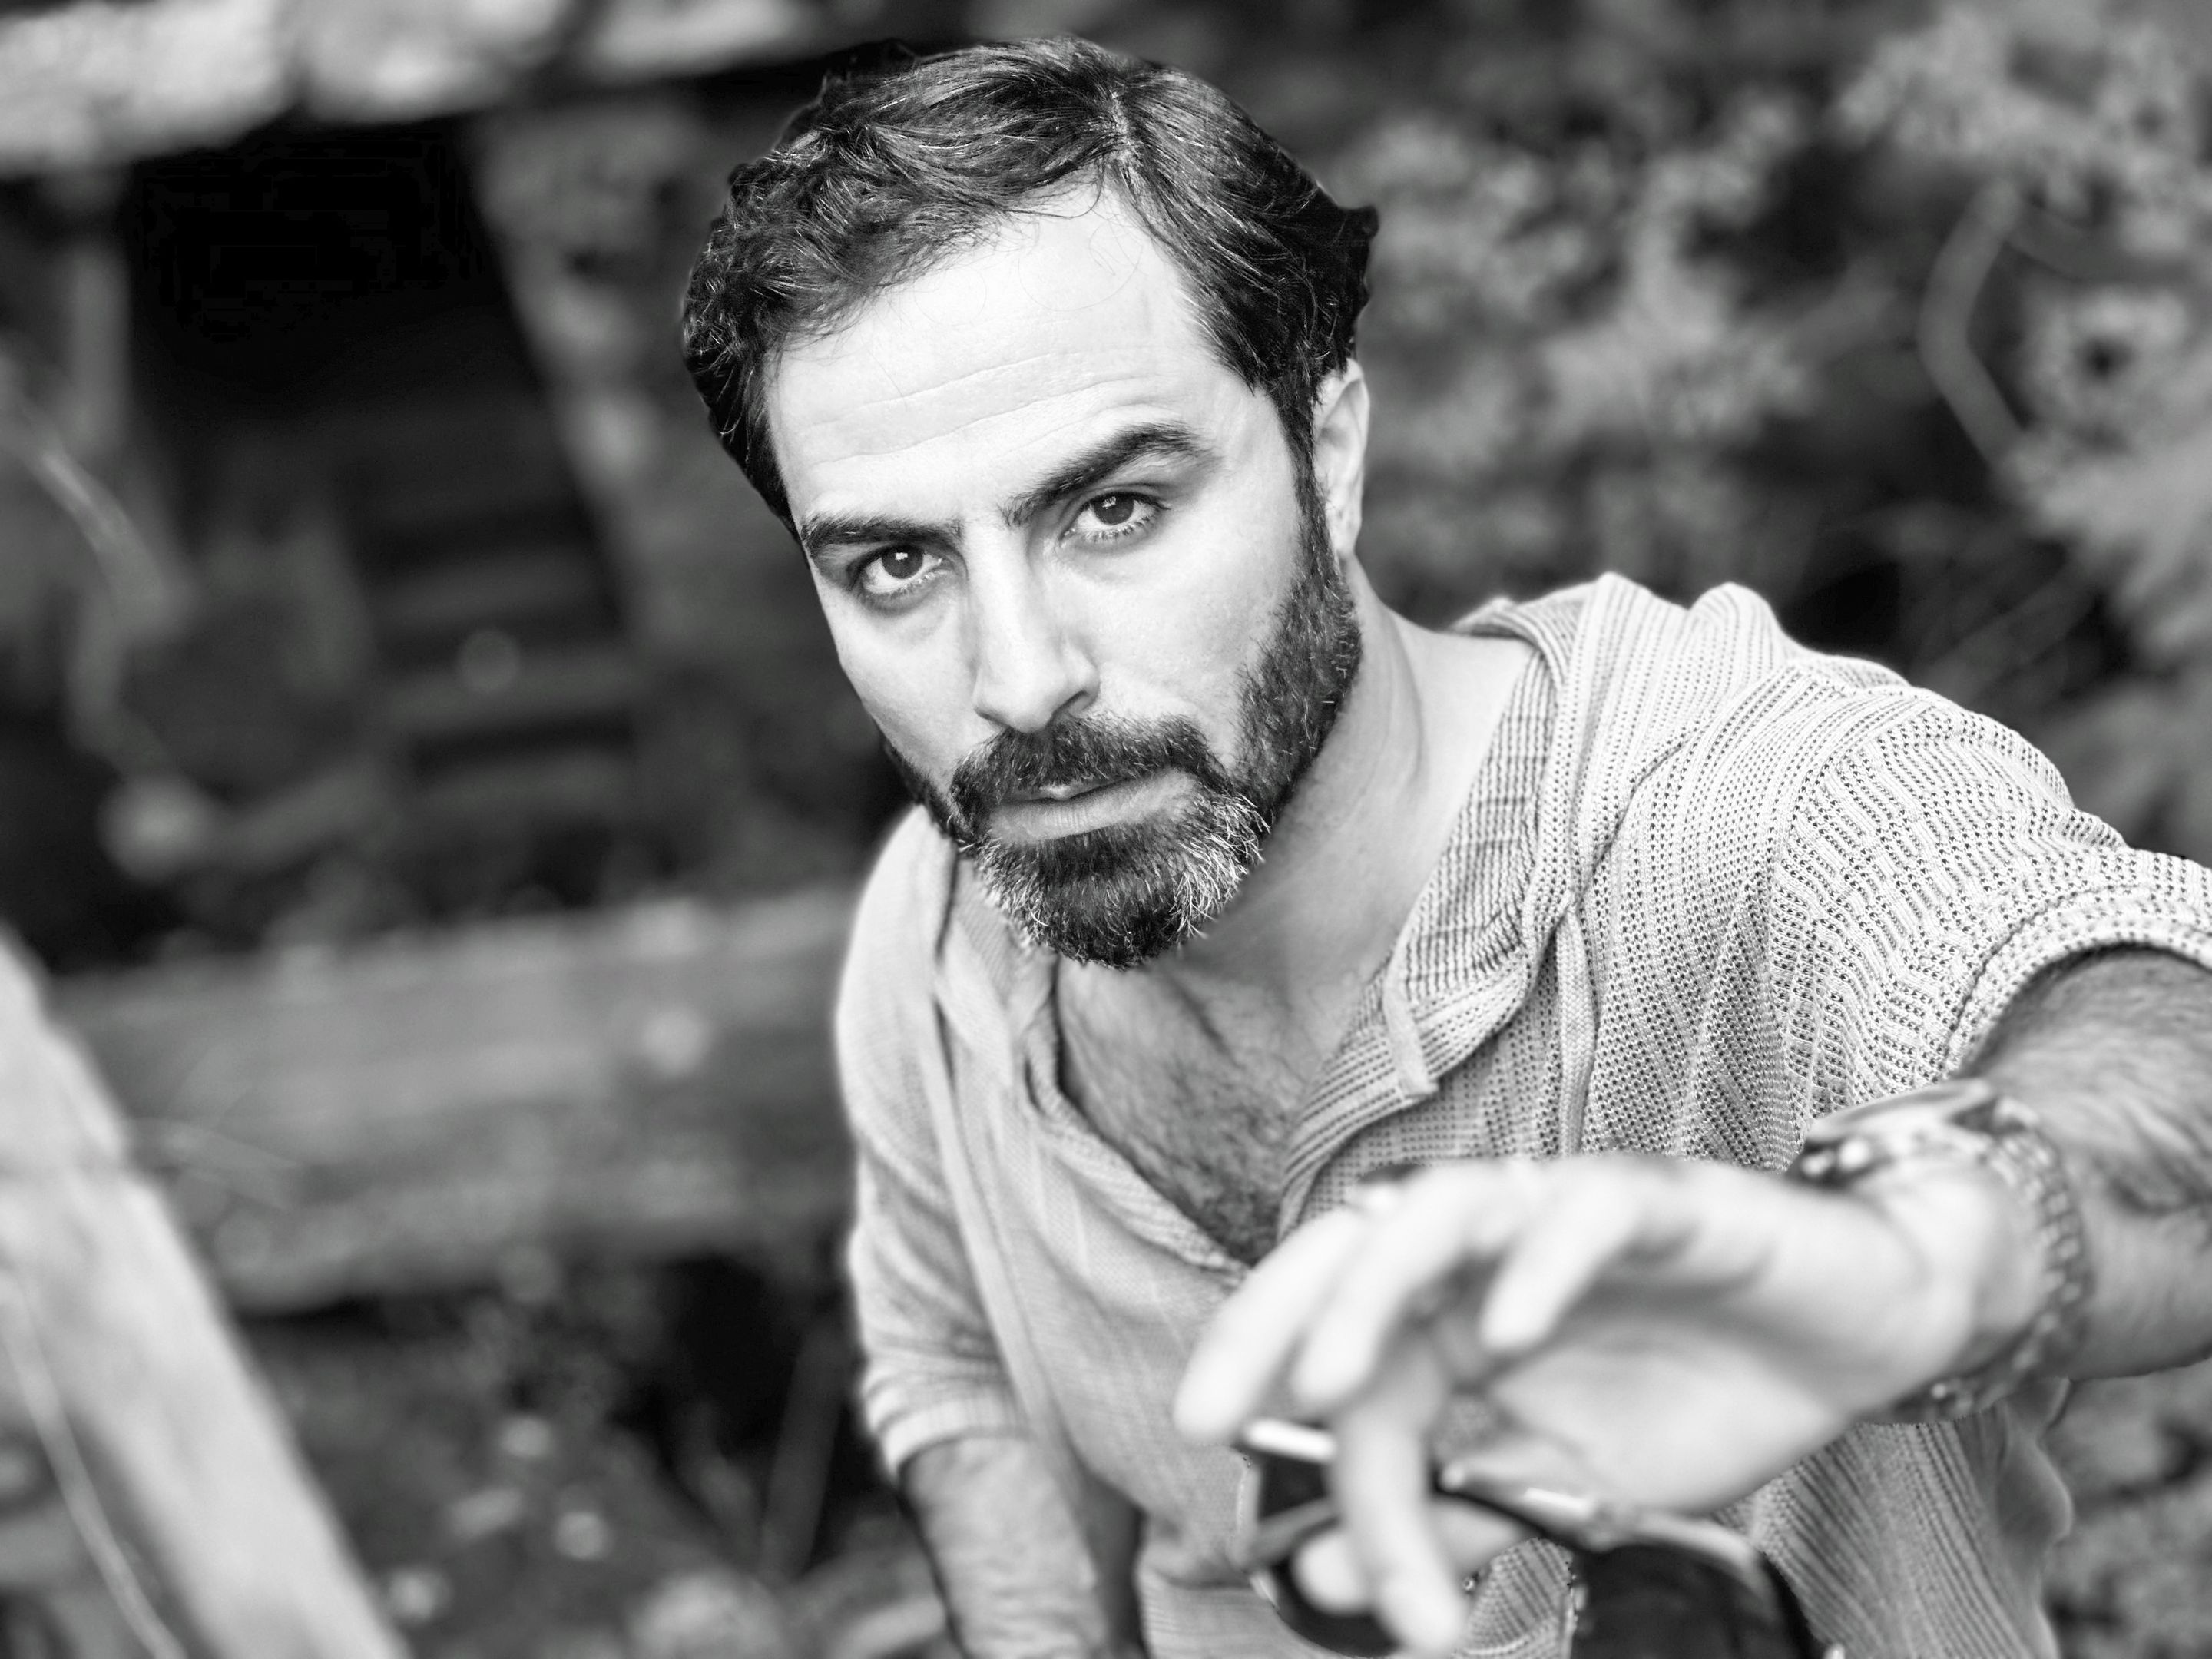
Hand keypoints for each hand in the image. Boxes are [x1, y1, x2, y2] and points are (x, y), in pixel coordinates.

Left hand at [1173, 1154, 2023, 1655]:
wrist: (1850, 1336)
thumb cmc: (1698, 1393)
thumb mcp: (1563, 1479)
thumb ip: (1449, 1510)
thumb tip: (1320, 1576)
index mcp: (1448, 1311)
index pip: (1351, 1376)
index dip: (1331, 1481)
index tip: (1354, 1588)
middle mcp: (1484, 1250)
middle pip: (1344, 1255)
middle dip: (1264, 1328)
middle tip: (1207, 1417)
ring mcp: (1561, 1213)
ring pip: (1437, 1215)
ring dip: (1370, 1295)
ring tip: (1326, 1382)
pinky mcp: (1658, 1200)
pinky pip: (1584, 1211)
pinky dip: (1540, 1265)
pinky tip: (1511, 1335)